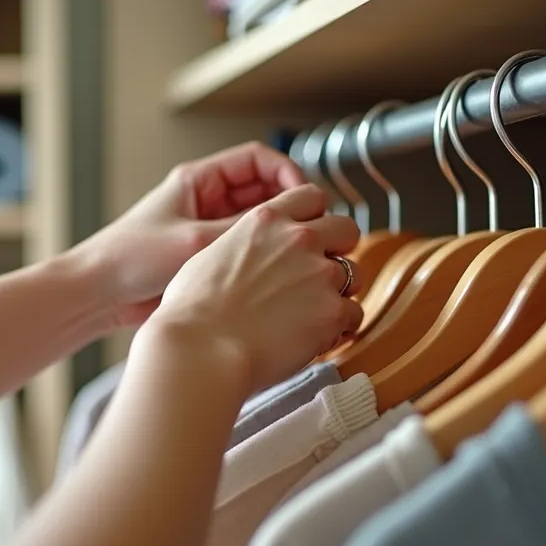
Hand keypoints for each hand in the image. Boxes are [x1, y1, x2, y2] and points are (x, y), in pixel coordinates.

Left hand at [72, 142, 306, 326]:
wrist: (98, 295)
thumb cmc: (129, 258)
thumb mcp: (194, 241)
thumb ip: (244, 230)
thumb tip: (293, 225)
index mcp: (200, 181)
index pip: (258, 160)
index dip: (287, 174)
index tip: (306, 199)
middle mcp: (206, 201)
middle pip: (264, 192)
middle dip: (289, 208)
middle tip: (309, 231)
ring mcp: (207, 230)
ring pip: (257, 225)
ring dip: (276, 237)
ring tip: (295, 255)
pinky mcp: (206, 260)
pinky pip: (244, 252)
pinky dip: (261, 259)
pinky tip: (273, 275)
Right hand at [144, 185, 363, 392]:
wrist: (201, 349)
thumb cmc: (191, 313)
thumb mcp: (209, 255)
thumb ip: (243, 246)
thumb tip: (249, 259)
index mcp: (265, 221)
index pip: (311, 196)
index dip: (315, 217)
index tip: (310, 236)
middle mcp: (298, 239)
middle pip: (346, 229)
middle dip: (338, 249)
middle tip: (320, 274)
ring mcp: (320, 274)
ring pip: (354, 273)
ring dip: (339, 291)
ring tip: (314, 313)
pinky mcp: (332, 311)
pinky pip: (354, 314)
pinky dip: (341, 327)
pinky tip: (319, 338)